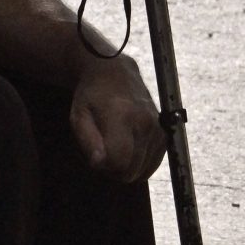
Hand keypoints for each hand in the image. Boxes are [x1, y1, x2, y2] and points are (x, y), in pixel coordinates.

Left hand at [70, 55, 165, 181]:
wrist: (115, 73)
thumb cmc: (92, 96)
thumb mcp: (79, 116)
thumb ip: (88, 141)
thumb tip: (99, 163)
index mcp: (122, 117)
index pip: (118, 162)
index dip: (104, 167)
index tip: (96, 156)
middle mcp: (145, 123)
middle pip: (131, 170)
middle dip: (114, 170)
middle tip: (103, 153)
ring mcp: (158, 129)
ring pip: (143, 171)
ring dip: (127, 167)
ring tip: (115, 149)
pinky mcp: (165, 134)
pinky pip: (153, 165)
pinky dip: (139, 164)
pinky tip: (128, 150)